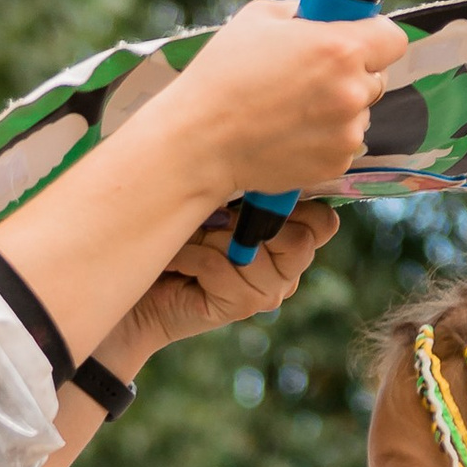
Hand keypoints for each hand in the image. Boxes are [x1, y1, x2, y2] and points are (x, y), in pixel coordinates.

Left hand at [100, 200, 339, 385]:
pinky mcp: (240, 306)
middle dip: (251, 220)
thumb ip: (252, 185)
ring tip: (191, 240)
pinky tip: (178, 259)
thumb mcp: (219, 198)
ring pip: (254, 251)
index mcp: (293, 238)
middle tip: (216, 220)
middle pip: (300, 241)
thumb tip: (263, 159)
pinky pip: (220, 266)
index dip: (297, 204)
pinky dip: (192, 255)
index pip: (324, 223)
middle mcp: (288, 269)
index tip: (257, 190)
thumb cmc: (180, 234)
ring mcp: (267, 292)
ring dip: (213, 238)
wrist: (142, 288)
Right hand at [162, 2, 403, 202]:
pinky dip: (324, 141)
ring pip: (360, 114)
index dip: (375, 39)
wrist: (200, 142)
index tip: (358, 43)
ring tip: (292, 112)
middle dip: (353, 76)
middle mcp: (351, 91)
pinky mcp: (334, 165)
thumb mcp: (259, 18)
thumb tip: (318, 15)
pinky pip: (342, 145)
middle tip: (311, 80)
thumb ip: (301, 13)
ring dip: (338, 111)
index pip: (393, 39)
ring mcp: (346, 133)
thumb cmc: (222, 76)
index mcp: (340, 47)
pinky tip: (289, 135)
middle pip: (378, 78)